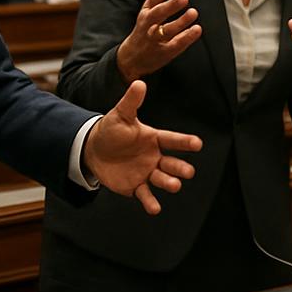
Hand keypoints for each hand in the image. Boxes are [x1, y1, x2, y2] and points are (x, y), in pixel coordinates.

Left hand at [83, 80, 201, 213]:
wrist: (94, 150)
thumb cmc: (111, 130)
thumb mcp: (120, 114)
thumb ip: (132, 101)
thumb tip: (139, 83)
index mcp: (154, 139)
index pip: (172, 140)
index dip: (184, 142)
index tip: (197, 144)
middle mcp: (154, 157)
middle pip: (172, 163)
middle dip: (180, 168)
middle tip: (188, 172)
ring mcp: (146, 173)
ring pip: (162, 179)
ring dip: (169, 183)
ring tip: (174, 185)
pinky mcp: (136, 187)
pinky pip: (145, 195)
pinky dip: (150, 202)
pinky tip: (154, 209)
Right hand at [116, 0, 201, 83]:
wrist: (130, 59)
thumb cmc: (145, 28)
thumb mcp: (148, 8)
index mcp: (147, 12)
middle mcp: (149, 25)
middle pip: (158, 14)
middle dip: (170, 6)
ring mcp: (156, 40)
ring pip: (168, 30)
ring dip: (181, 22)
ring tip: (193, 13)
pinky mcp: (165, 53)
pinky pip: (176, 45)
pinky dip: (186, 38)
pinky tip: (196, 30)